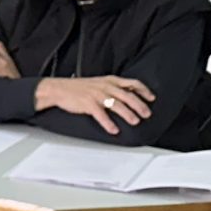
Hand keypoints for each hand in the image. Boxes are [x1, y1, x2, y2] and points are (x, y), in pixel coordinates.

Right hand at [36, 73, 155, 133]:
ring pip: (117, 105)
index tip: (151, 98)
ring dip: (128, 114)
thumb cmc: (77, 88)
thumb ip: (112, 87)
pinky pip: (101, 115)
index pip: (132, 83)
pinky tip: (114, 130)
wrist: (58, 89)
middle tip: (147, 114)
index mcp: (110, 80)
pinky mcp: (88, 104)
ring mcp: (97, 95)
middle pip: (128, 95)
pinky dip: (108, 123)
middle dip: (139, 105)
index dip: (144, 91)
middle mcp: (106, 86)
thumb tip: (126, 94)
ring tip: (135, 121)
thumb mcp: (98, 83)